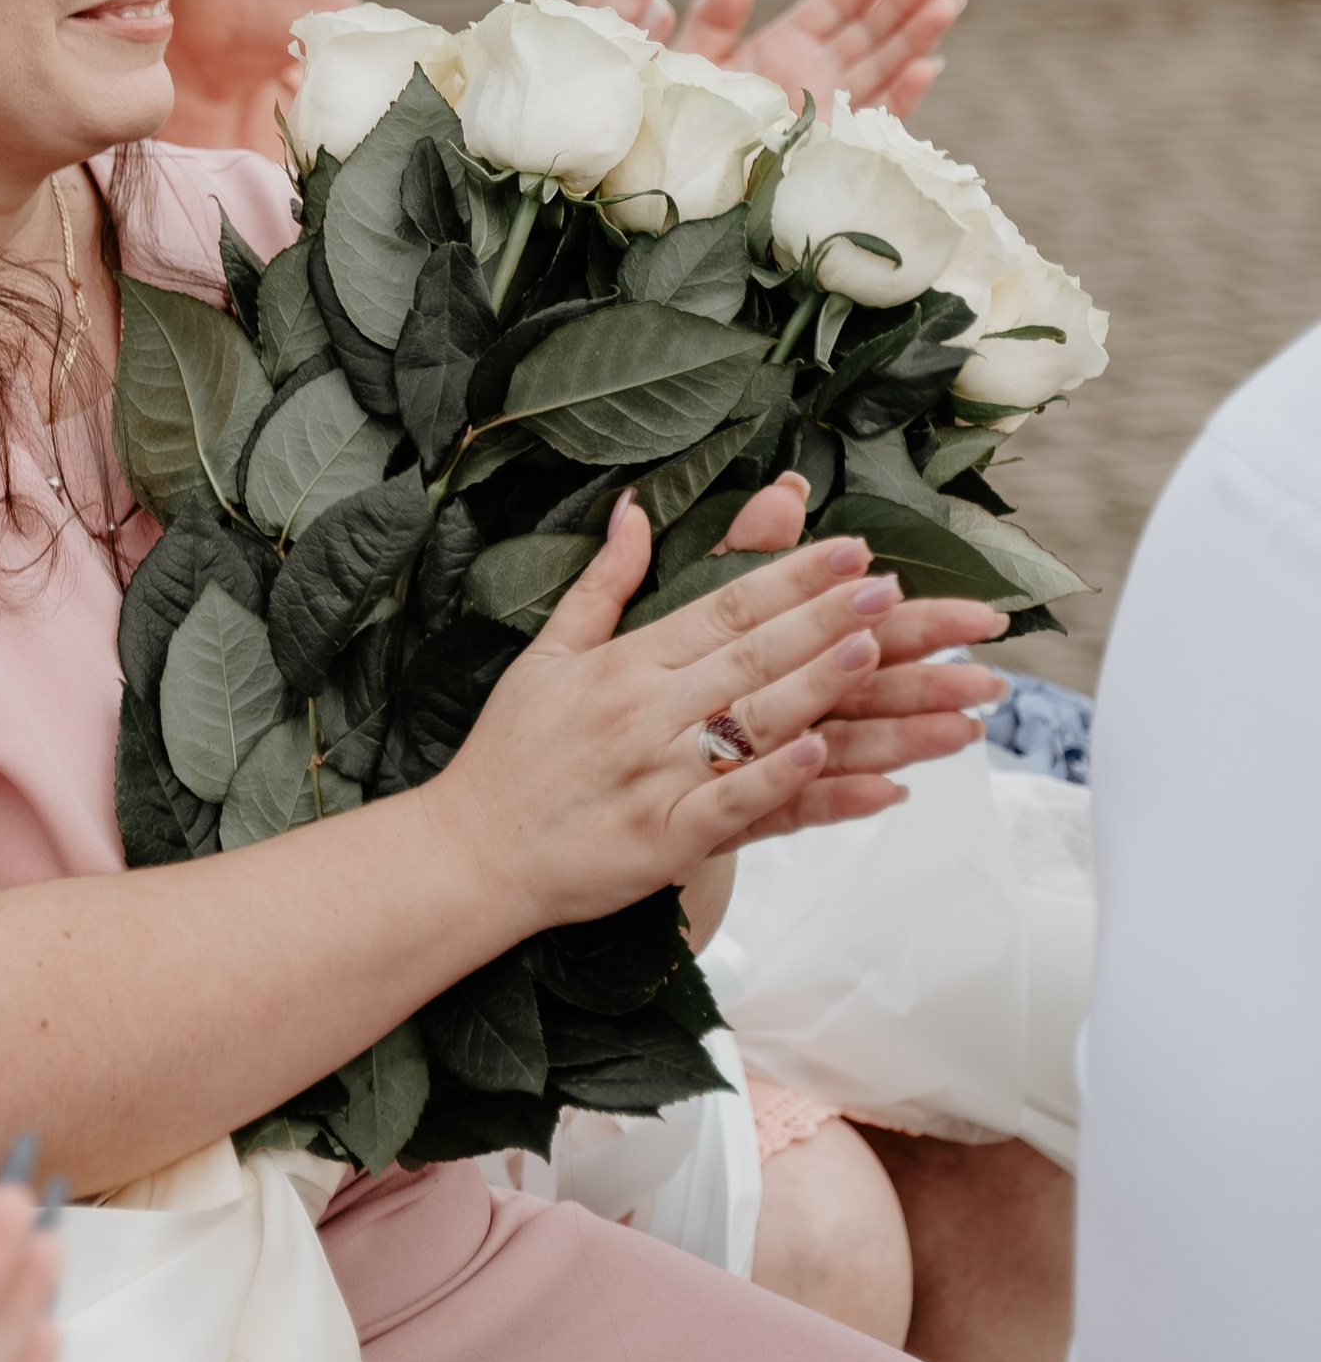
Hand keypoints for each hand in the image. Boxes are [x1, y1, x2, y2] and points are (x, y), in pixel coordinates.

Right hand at [441, 511, 999, 938]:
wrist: (472, 853)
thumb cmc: (512, 753)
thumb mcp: (547, 653)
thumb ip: (603, 582)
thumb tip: (635, 509)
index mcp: (625, 663)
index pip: (724, 607)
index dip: (791, 577)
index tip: (852, 551)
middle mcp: (644, 712)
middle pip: (750, 655)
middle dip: (826, 618)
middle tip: (890, 586)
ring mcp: (656, 776)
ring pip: (751, 722)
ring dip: (818, 683)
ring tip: (878, 649)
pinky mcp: (662, 840)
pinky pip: (731, 805)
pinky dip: (778, 781)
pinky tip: (829, 757)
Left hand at [675, 0, 962, 120]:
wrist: (685, 178)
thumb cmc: (681, 116)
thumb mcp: (693, 58)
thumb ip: (715, 15)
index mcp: (786, 44)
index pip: (838, 2)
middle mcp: (818, 73)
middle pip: (872, 29)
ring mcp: (833, 108)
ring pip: (886, 66)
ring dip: (918, 36)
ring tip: (949, 2)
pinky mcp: (838, 147)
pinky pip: (878, 120)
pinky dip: (903, 96)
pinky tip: (928, 66)